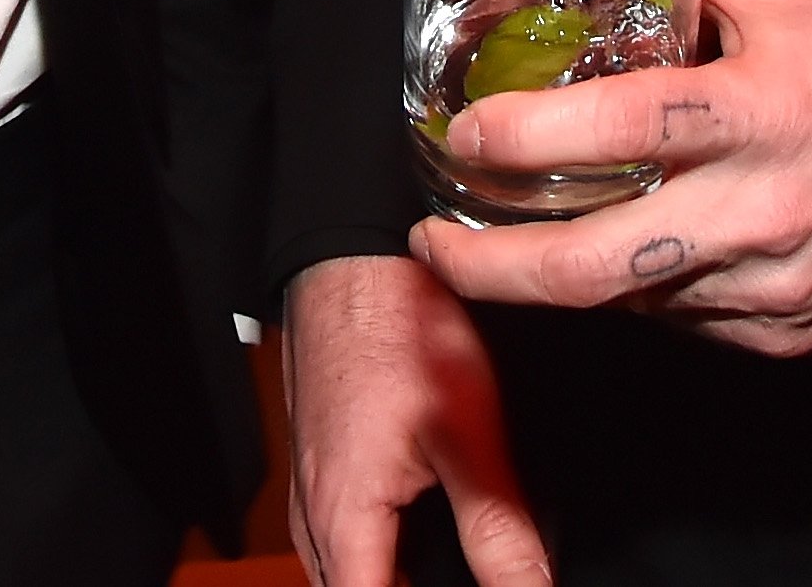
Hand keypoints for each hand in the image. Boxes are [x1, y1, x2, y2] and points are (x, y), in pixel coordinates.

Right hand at [284, 253, 548, 586]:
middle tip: (476, 577)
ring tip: (459, 568)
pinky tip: (429, 538)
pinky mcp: (322, 468)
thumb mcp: (468, 434)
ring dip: (397, 579)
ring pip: (348, 574)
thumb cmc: (399, 329)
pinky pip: (344, 541)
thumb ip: (499, 528)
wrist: (353, 257)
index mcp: (343, 525)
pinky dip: (381, 555)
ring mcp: (311, 493)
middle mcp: (314, 520)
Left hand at [414, 0, 811, 357]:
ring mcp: (772, 287)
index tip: (460, 138)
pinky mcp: (790, 336)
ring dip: (560, 280)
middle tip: (437, 244)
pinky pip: (687, 323)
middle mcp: (758, 211)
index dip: (521, 140)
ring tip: (510, 243)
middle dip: (492, 267)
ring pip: (631, 302)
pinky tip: (623, 255)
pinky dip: (640, 292)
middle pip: (591, 268)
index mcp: (756, 110)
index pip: (612, 130)